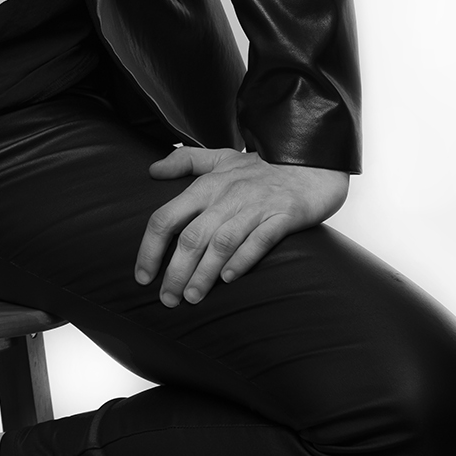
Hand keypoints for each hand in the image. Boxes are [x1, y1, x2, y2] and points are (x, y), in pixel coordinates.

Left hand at [135, 146, 348, 306]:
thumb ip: (185, 161)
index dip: (150, 248)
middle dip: (175, 271)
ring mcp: (256, 206)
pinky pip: (260, 240)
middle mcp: (227, 195)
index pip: (166, 217)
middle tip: (167, 299)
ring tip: (192, 298)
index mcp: (207, 185)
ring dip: (204, 273)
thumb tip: (152, 171)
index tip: (142, 276)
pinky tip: (231, 279)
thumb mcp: (220, 156)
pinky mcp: (284, 215)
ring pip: (221, 243)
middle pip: (191, 237)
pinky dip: (243, 259)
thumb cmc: (264, 165)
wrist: (313, 159)